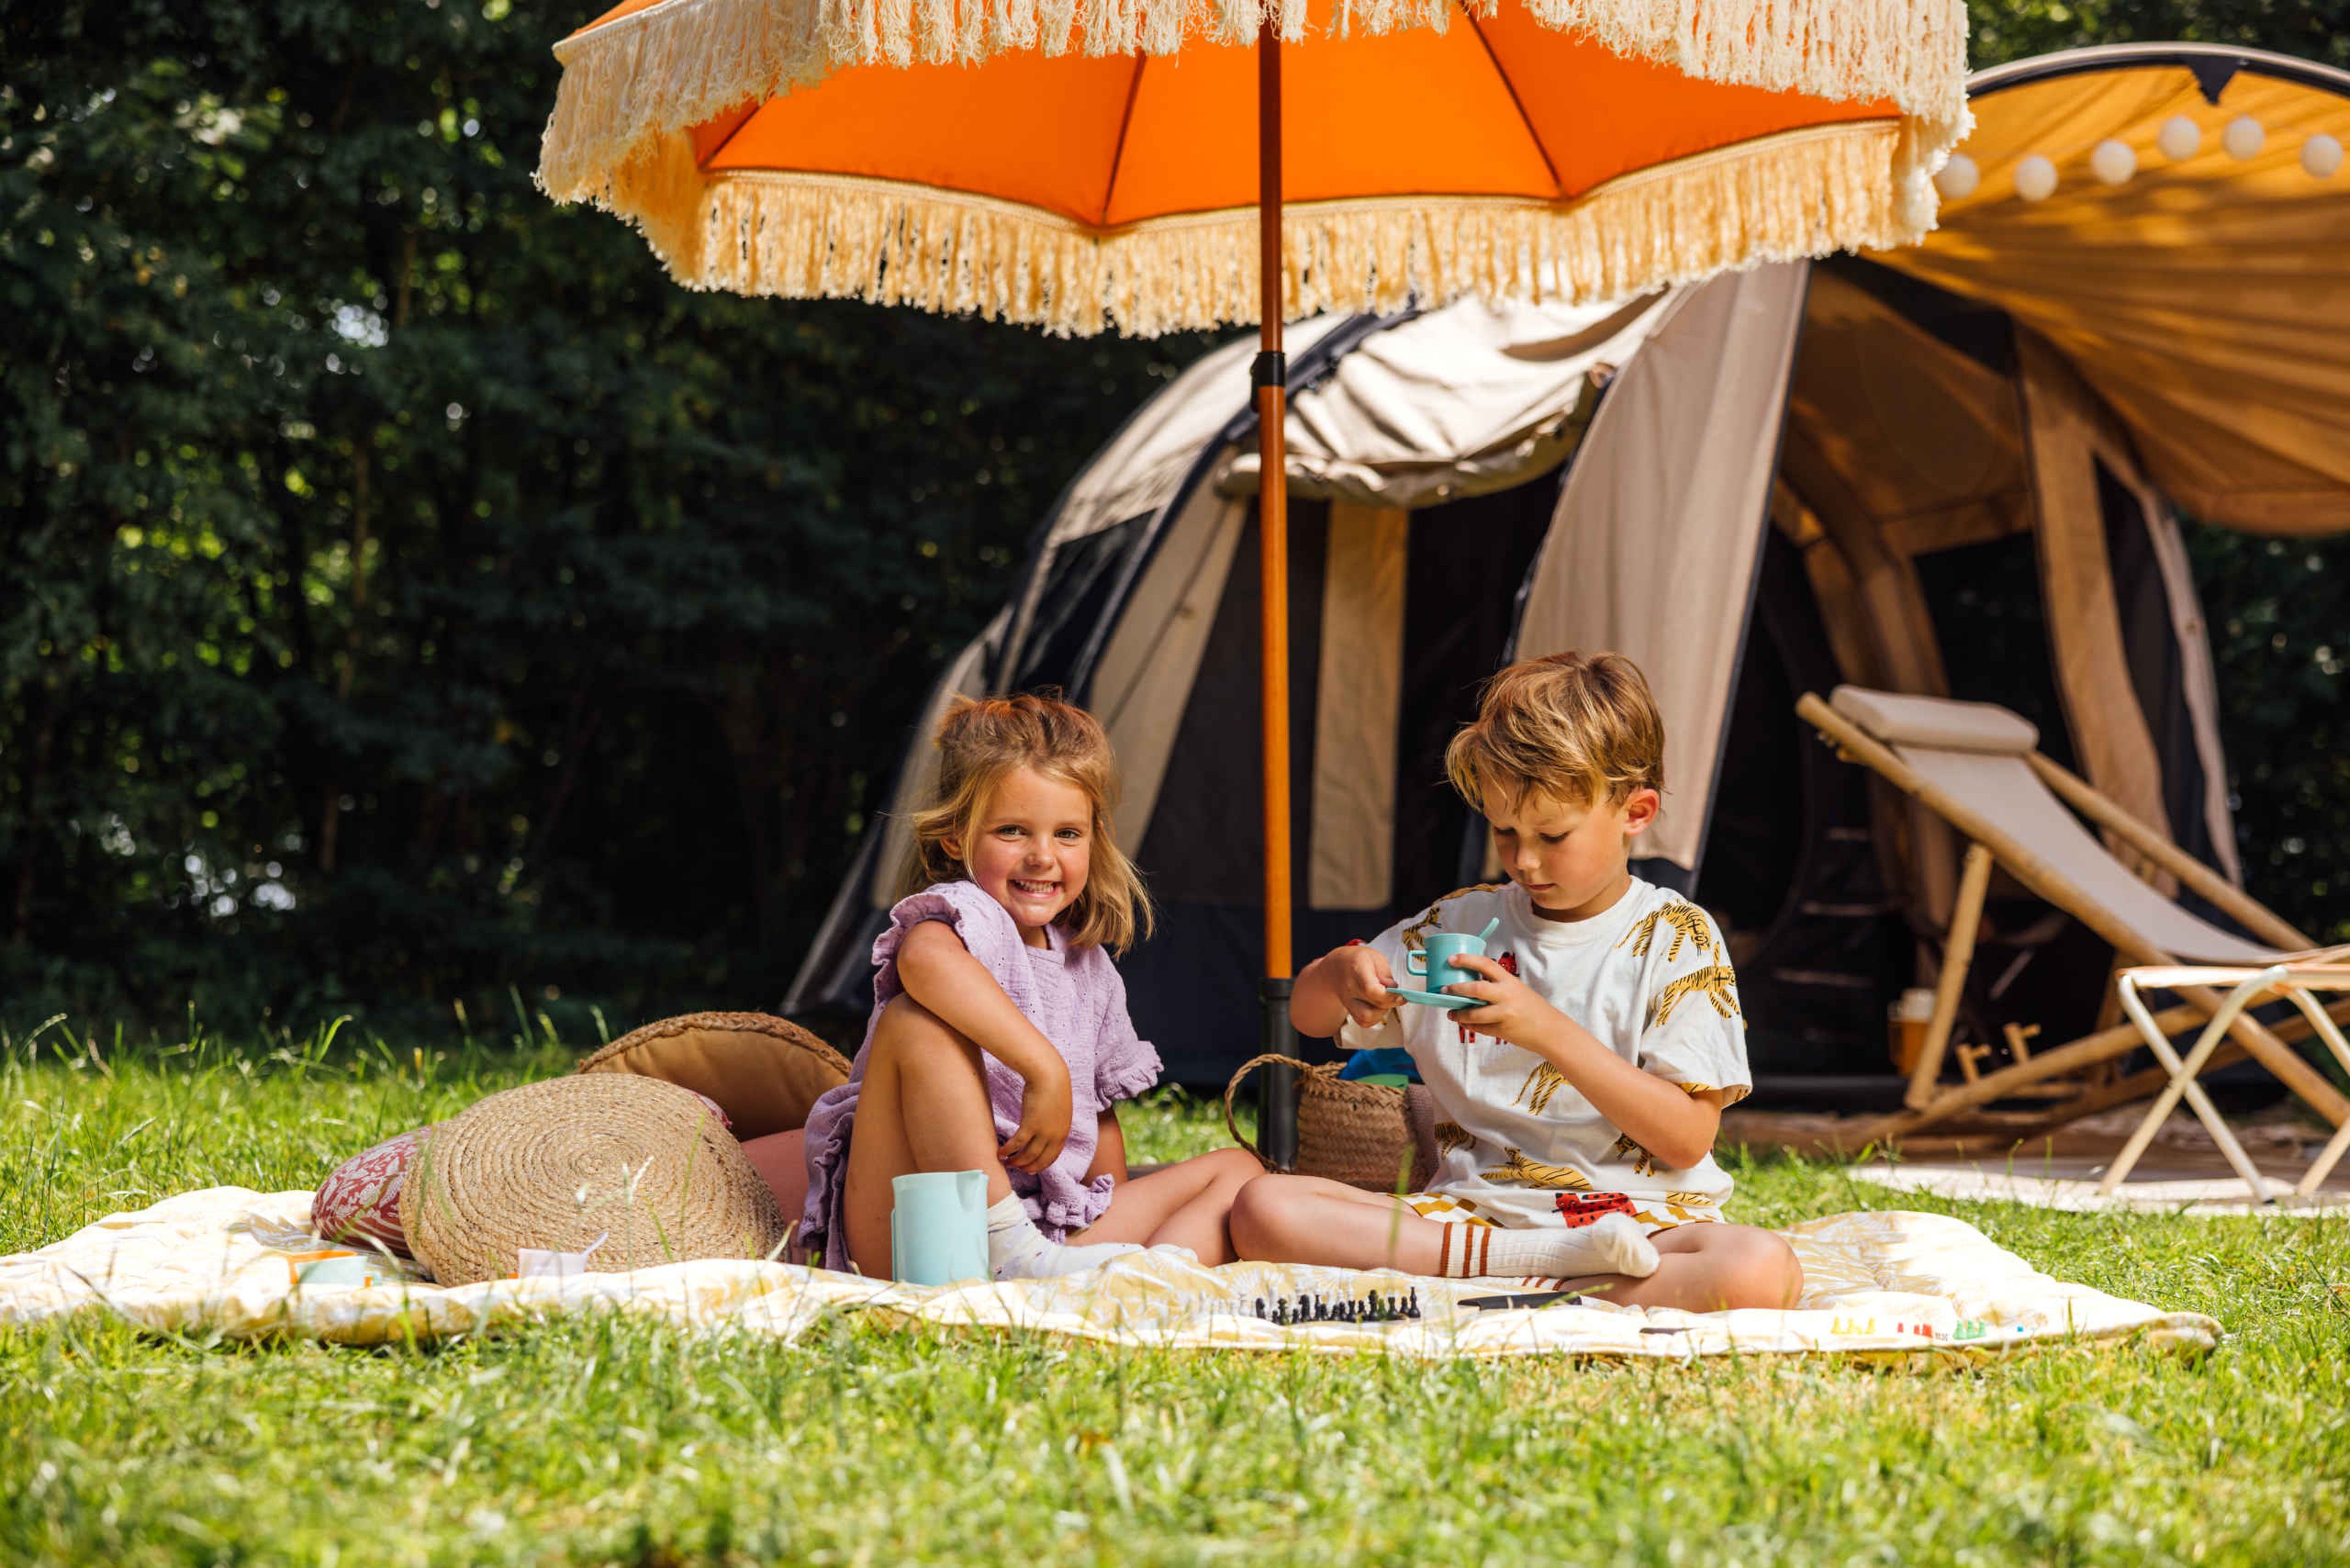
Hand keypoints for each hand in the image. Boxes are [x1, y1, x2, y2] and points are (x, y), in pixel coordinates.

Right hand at [999, 1061, 1072, 1173]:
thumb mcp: (1059, 1109)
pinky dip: (1008, 1151)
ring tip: (1007, 1162)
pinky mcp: (1030, 1125)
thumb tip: (1045, 1126)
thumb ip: (1054, 1121)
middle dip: (1028, 1167)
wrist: (1049, 1075)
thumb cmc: (1053, 1087)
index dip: (1041, 1165)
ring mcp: (1043, 1132)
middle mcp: (1055, 1136)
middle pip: (1040, 1159)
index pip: (1052, 1156)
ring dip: (1016, 1161)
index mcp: (1063, 1132)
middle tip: (1017, 1168)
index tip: (1031, 1169)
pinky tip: (1000, 1153)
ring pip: (1027, 1155)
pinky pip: (1017, 1144)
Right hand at [1328, 944, 1404, 1030]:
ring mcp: (1347, 1002)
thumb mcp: (1376, 958)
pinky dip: (1375, 1018)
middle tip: (1395, 996)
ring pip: (1366, 1019)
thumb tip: (1394, 990)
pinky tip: (1378, 1006)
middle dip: (1389, 1005)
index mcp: (1357, 970)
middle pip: (1369, 1010)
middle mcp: (1349, 989)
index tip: (1399, 993)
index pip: (1371, 990)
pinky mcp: (1349, 1010)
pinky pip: (1364, 1022)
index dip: (1389, 996)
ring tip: (1385, 1000)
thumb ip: (1386, 974)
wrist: (1337, 966)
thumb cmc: (1358, 960)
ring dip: (1381, 1013)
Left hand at [1443, 952, 1564, 1048]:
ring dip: (1459, 1014)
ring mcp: (1504, 1014)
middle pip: (1476, 989)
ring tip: (1451, 1013)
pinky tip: (1465, 1023)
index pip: (1485, 964)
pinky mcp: (1502, 1030)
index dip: (1466, 959)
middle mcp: (1507, 995)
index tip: (1451, 959)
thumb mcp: (1516, 989)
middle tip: (1444, 989)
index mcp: (1509, 981)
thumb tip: (1470, 985)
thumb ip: (1497, 986)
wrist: (1550, 1029)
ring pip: (1474, 1014)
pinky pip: (1480, 1028)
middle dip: (1456, 989)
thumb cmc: (1532, 1007)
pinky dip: (1470, 1026)